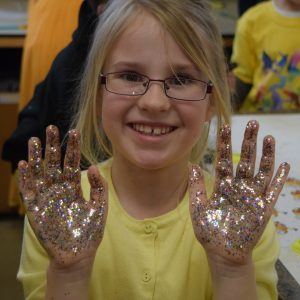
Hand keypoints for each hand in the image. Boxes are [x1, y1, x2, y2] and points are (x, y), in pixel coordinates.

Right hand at [18, 125, 107, 268]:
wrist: (78, 255)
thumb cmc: (89, 232)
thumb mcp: (99, 208)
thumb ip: (98, 188)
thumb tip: (92, 167)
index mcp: (74, 188)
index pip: (72, 163)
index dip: (73, 148)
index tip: (74, 132)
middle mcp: (59, 190)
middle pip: (55, 164)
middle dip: (53, 146)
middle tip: (52, 127)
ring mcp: (47, 199)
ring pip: (40, 174)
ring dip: (36, 157)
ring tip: (35, 140)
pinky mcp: (36, 211)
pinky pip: (29, 192)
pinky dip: (26, 179)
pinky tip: (24, 164)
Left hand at [189, 120, 289, 264]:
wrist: (223, 254)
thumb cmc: (209, 232)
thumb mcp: (198, 209)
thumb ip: (196, 188)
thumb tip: (191, 165)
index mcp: (222, 186)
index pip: (224, 160)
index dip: (224, 143)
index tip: (224, 126)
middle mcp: (238, 187)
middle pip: (245, 160)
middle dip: (248, 142)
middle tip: (252, 123)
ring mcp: (252, 197)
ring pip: (261, 171)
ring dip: (266, 155)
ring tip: (268, 138)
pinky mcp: (264, 209)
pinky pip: (273, 191)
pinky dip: (279, 179)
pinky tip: (285, 165)